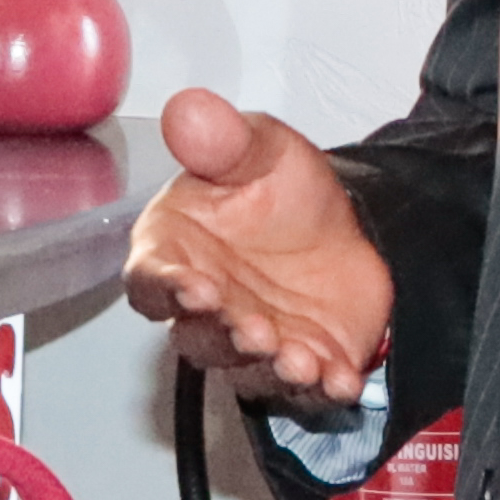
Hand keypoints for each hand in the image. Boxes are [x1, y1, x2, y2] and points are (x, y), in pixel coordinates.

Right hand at [126, 88, 395, 414]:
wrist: (350, 221)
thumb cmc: (280, 190)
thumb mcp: (260, 149)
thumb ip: (221, 139)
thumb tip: (187, 109)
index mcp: (175, 254)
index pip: (150, 282)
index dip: (167, 289)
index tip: (193, 287)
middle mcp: (207, 310)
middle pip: (198, 338)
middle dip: (225, 337)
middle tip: (253, 329)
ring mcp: (254, 343)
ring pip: (248, 372)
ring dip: (271, 370)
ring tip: (297, 358)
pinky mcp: (303, 364)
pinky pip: (306, 390)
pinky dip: (322, 388)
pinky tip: (339, 381)